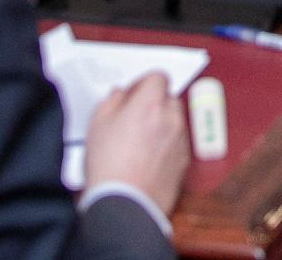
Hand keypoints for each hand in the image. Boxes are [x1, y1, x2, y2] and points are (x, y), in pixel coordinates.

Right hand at [80, 73, 191, 213]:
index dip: (144, 83)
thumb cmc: (108, 166)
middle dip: (154, 103)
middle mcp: (172, 118)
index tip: (133, 94)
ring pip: (175, 121)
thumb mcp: (97, 124)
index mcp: (151, 104)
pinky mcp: (184, 161)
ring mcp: (181, 140)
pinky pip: (178, 142)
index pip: (158, 76)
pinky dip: (167, 144)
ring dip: (162, 124)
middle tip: (134, 117)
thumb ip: (112, 101)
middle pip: (169, 98)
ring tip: (139, 141)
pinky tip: (147, 158)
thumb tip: (121, 94)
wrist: (124, 204)